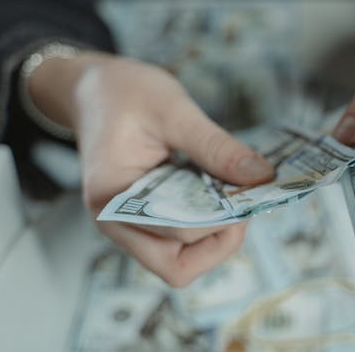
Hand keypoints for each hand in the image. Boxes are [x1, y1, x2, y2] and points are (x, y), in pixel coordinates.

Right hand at [29, 53, 273, 286]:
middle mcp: (114, 221)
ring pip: (180, 261)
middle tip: (245, 200)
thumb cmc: (125, 93)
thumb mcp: (174, 110)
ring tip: (233, 197)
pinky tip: (220, 195)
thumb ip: (216, 146)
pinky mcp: (144, 218)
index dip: (223, 219)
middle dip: (220, 239)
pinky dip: (206, 226)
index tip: (253, 191)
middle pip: (177, 266)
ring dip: (214, 237)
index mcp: (111, 197)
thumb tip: (260, 176)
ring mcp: (128, 224)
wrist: (94, 89)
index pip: (177, 233)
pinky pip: (178, 242)